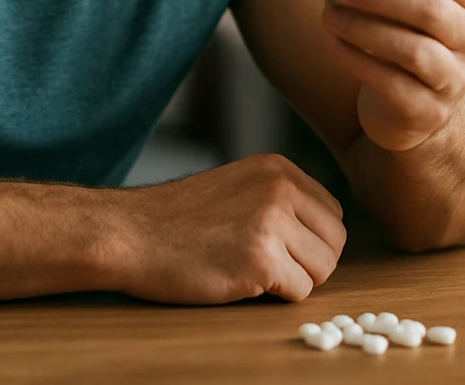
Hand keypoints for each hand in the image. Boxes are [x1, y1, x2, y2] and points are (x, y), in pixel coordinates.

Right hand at [112, 154, 345, 303]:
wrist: (129, 233)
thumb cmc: (177, 219)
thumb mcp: (237, 186)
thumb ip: (280, 198)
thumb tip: (322, 231)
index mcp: (278, 168)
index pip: (332, 213)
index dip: (309, 240)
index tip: (278, 247)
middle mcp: (281, 188)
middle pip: (334, 242)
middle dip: (308, 263)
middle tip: (267, 266)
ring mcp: (272, 222)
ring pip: (322, 269)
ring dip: (292, 280)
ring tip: (250, 270)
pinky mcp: (262, 260)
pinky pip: (299, 292)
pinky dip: (274, 297)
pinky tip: (239, 279)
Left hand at [319, 0, 464, 151]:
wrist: (420, 101)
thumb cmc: (410, 31)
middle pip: (431, 10)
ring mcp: (455, 79)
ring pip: (413, 50)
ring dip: (365, 28)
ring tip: (330, 15)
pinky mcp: (429, 111)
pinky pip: (393, 84)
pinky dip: (359, 62)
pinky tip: (337, 45)